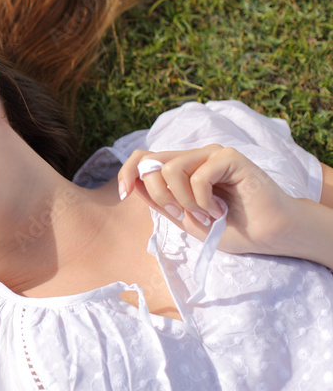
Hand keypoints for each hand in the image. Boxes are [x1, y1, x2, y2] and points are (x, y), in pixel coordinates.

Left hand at [118, 145, 296, 256]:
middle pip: (151, 164)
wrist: (268, 236)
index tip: (123, 193)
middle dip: (159, 196)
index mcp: (181, 169)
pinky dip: (203, 200)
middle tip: (183, 215)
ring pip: (171, 170)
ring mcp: (211, 154)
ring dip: (183, 201)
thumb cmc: (232, 227)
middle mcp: (193, 157)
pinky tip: (220, 211)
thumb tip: (132, 184)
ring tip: (205, 214)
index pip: (142, 158)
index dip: (126, 172)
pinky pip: (198, 176)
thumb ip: (161, 201)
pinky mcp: (229, 157)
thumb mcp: (185, 218)